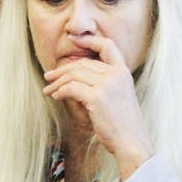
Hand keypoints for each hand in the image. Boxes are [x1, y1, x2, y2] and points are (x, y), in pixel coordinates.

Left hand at [42, 34, 153, 178]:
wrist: (132, 142)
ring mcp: (107, 85)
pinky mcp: (97, 97)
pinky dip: (60, 91)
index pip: (107, 46)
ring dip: (58, 82)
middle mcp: (116, 75)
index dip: (89, 40)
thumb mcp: (119, 98)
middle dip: (63, 70)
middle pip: (83, 63)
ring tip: (49, 90)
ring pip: (74, 74)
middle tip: (49, 77)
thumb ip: (104, 85)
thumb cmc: (124, 125)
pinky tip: (56, 97)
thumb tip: (78, 80)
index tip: (74, 39)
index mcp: (123, 73)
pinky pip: (71, 88)